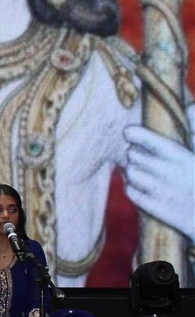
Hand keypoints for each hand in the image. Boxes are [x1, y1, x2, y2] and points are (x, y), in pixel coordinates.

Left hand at [123, 124, 194, 240]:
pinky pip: (130, 191)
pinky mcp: (157, 208)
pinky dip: (133, 188)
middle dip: (136, 155)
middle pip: (133, 154)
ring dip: (133, 171)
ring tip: (143, 172)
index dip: (134, 134)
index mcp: (181, 156)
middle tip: (144, 158)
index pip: (147, 138)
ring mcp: (161, 191)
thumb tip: (191, 107)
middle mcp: (169, 172)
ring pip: (130, 172)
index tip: (129, 133)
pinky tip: (142, 187)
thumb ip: (194, 131)